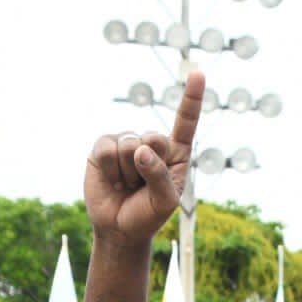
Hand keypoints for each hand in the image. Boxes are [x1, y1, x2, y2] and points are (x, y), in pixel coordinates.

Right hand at [84, 72, 204, 247]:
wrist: (119, 228)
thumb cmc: (148, 214)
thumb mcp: (165, 202)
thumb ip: (159, 176)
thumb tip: (139, 149)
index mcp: (176, 153)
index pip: (186, 122)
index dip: (191, 98)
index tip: (198, 73)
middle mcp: (152, 143)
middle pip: (153, 137)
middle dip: (148, 165)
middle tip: (142, 185)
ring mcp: (127, 142)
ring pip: (128, 146)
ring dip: (128, 174)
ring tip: (127, 185)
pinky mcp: (104, 146)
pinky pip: (106, 151)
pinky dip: (109, 170)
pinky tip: (112, 180)